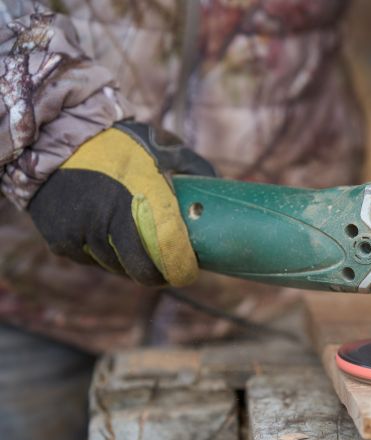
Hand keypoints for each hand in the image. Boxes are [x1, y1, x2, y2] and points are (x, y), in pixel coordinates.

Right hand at [28, 121, 216, 285]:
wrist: (54, 136)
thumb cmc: (118, 142)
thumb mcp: (161, 145)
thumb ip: (192, 166)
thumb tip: (219, 189)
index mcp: (140, 198)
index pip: (168, 249)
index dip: (182, 268)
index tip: (190, 272)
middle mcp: (109, 220)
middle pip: (141, 270)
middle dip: (158, 275)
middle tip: (169, 271)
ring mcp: (82, 233)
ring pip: (116, 267)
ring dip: (130, 265)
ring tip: (141, 253)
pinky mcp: (62, 241)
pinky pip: (91, 261)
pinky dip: (104, 256)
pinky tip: (111, 241)